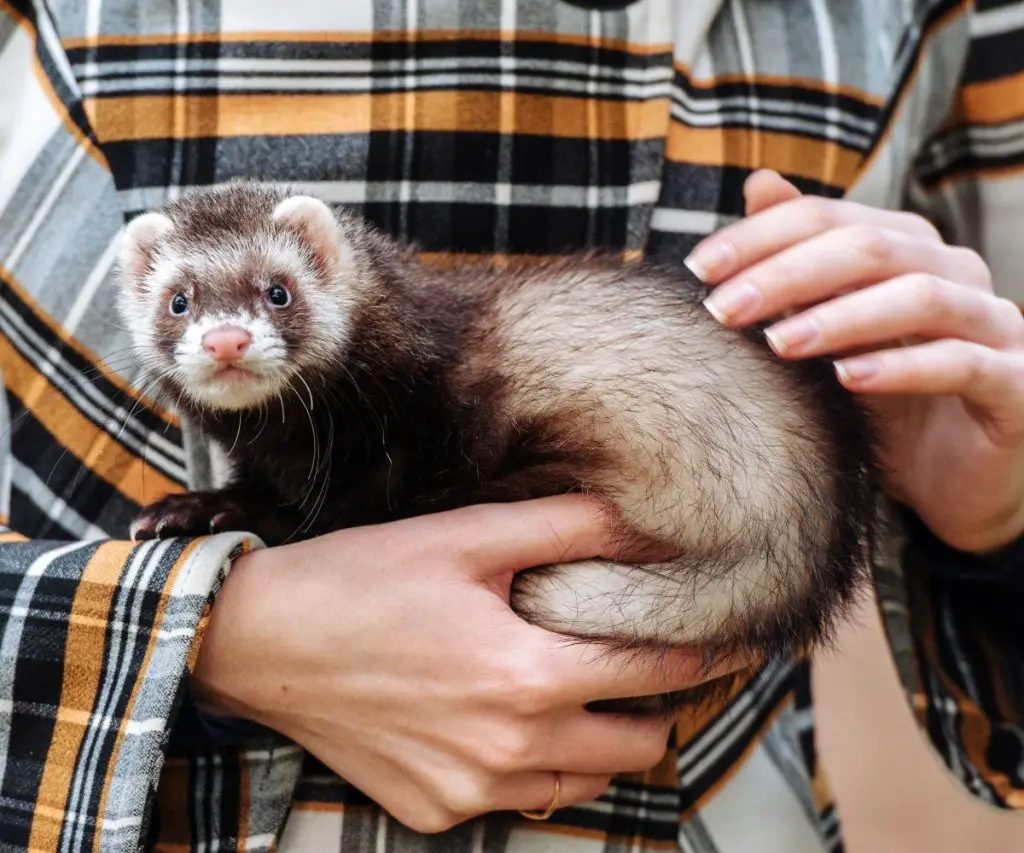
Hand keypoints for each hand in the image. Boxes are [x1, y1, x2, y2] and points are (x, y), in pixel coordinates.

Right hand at [190, 496, 714, 833]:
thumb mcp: (468, 535)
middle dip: (656, 705)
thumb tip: (642, 521)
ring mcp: (472, 790)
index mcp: (531, 677)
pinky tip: (504, 718)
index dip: (703, 654)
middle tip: (640, 665)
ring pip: (585, 781)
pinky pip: (518, 798)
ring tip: (578, 691)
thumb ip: (566, 525)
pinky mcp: (435, 810)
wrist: (262, 642)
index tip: (729, 641)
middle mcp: (512, 749)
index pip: (656, 674)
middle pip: (639, 744)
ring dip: (600, 740)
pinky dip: (534, 764)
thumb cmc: (364, 579)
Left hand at [685, 170, 1023, 553]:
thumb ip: (799, 262)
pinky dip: (903, 367)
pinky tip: (848, 379)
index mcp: (909, 250)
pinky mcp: (1016, 383)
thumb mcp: (830, 330)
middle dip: (788, 274)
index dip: (762, 236)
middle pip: (871, 248)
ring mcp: (995, 324)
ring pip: (922, 296)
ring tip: (779, 343)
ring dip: (842, 316)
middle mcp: (956, 273)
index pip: (831, 219)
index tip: (699, 269)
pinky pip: (963, 363)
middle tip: (724, 308)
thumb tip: (759, 182)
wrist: (954, 478)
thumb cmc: (884, 400)